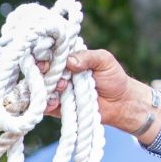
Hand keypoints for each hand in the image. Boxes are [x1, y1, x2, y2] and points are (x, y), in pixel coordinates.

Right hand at [45, 48, 160, 142]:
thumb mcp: (104, 60)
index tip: (45, 59)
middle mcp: (59, 74)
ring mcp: (56, 91)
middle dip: (44, 74)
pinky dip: (46, 104)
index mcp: (68, 59)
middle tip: (57, 76)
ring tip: (63, 88)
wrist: (120, 103)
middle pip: (40, 72)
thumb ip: (88, 57)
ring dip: (47, 89)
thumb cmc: (113, 78)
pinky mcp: (56, 107)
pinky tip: (55, 102)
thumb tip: (69, 61)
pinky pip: (44, 106)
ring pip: (40, 89)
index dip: (43, 56)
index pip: (49, 55)